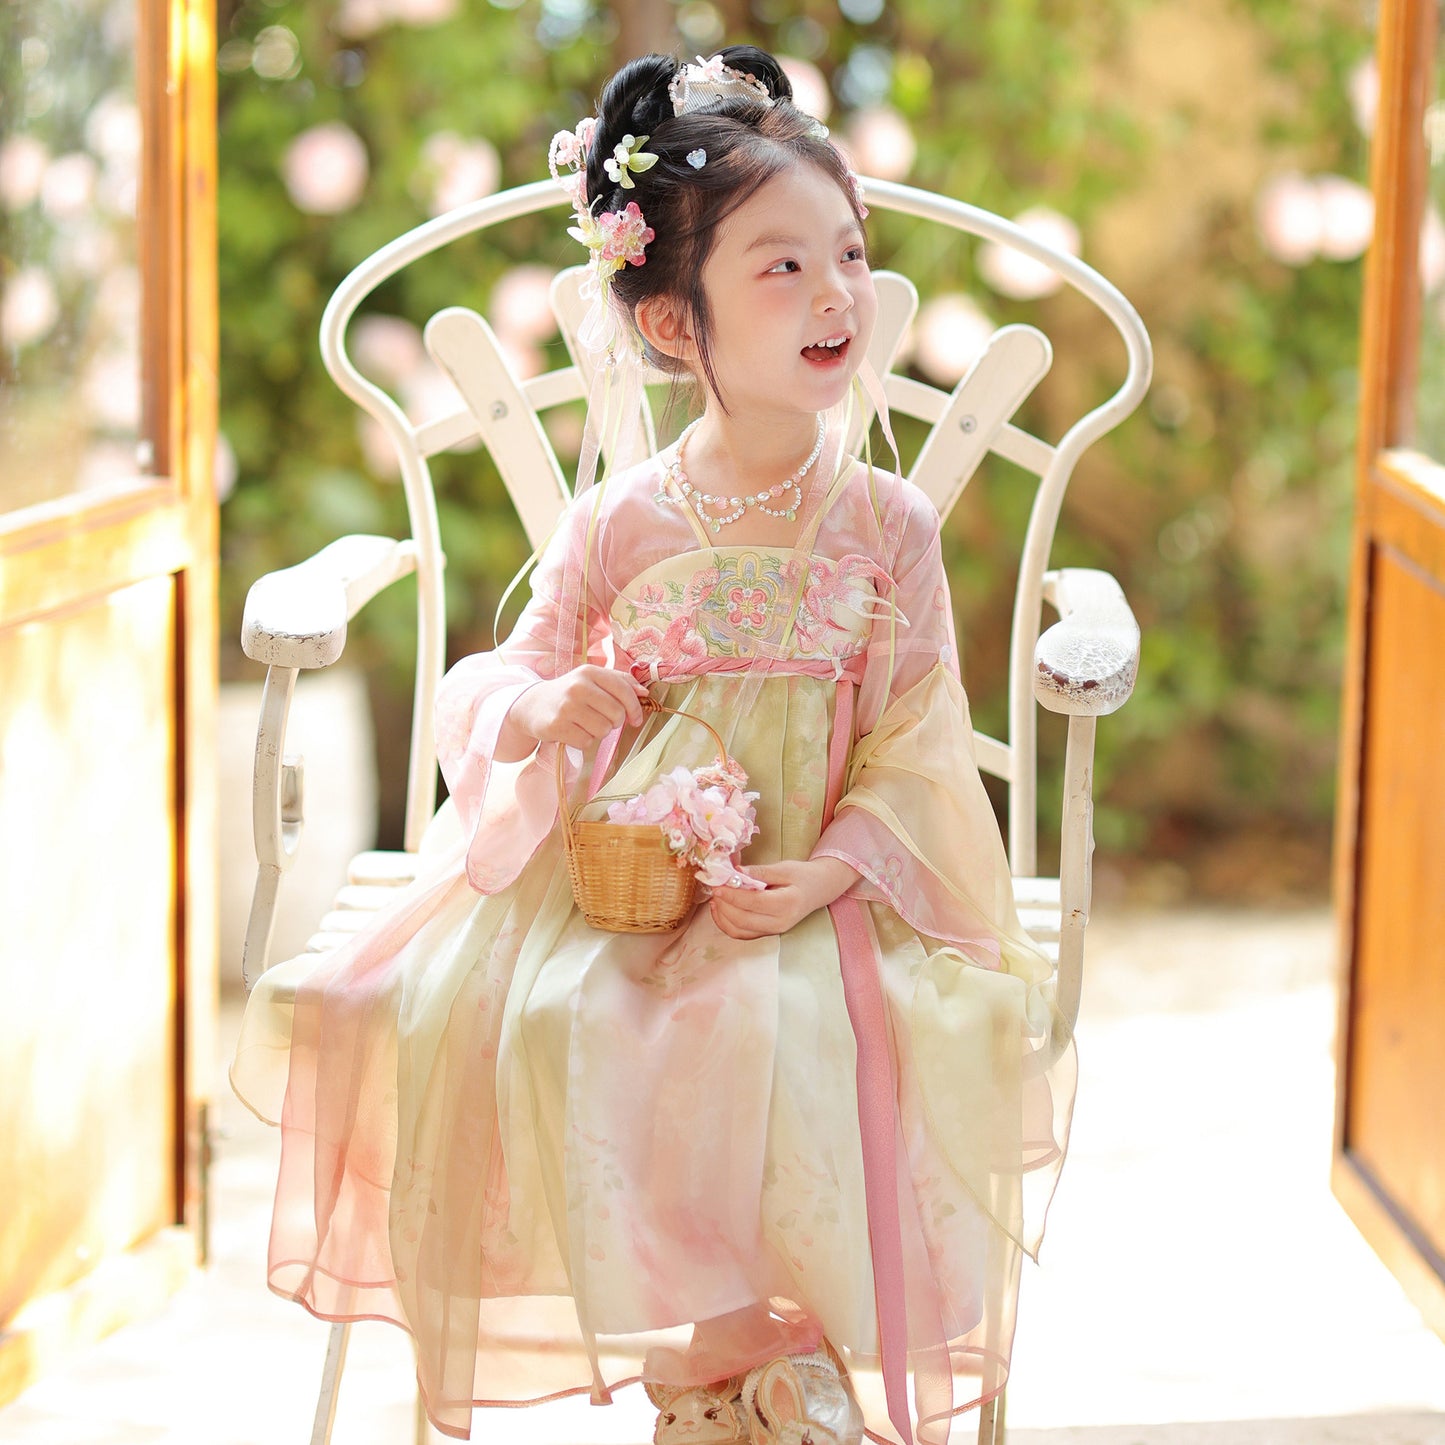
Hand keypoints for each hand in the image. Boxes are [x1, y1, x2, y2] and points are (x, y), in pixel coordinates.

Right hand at [501, 665, 649, 754]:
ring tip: (584, 724)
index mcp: (589, 672)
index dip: (635, 708)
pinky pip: (586, 742)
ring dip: (598, 732)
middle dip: (613, 722)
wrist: (531, 705)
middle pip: (616, 714)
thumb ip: (619, 682)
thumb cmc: (569, 694)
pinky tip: (573, 731)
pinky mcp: (556, 726)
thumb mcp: (591, 680)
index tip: (636, 719)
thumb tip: (644, 693)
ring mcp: (566, 707)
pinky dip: (583, 741)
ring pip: (603, 730)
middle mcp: (578, 686)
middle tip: (601, 719)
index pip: (624, 690)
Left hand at [708, 857, 860, 940]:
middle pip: (743, 920)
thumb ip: (759, 871)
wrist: (818, 889)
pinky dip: (726, 924)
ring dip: (722, 915)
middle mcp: (780, 922)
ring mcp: (774, 931)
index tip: (718, 884)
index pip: (754, 903)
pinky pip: (742, 934)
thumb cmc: (802, 876)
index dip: (732, 895)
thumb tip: (735, 872)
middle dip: (724, 904)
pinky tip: (720, 909)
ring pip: (739, 931)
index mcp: (787, 904)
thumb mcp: (783, 868)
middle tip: (714, 887)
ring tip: (715, 897)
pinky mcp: (767, 933)